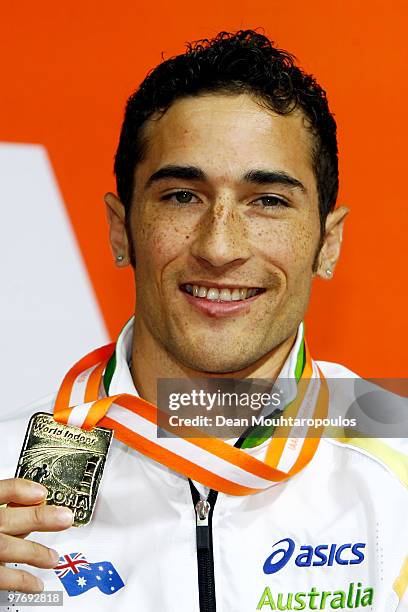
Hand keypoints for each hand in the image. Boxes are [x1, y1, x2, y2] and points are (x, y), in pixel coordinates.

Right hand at [0, 478, 72, 592]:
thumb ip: (4, 509)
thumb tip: (35, 506)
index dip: (21, 490)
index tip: (41, 492)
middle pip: (6, 518)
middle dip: (38, 518)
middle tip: (64, 518)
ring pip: (6, 549)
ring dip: (34, 552)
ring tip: (53, 558)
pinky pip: (2, 578)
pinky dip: (21, 581)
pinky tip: (36, 583)